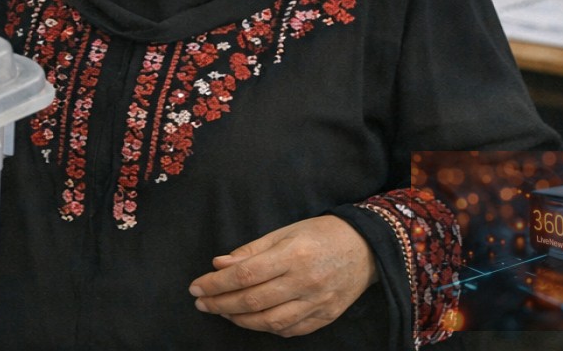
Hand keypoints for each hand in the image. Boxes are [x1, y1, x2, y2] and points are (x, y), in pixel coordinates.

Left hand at [189, 215, 376, 337]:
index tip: (196, 287)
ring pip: (270, 322)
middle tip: (201, 303)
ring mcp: (318, 302)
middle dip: (221, 304)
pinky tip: (251, 320)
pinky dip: (267, 328)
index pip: (245, 275)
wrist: (367, 247)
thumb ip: (251, 250)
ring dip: (240, 320)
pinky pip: (291, 330)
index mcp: (292, 255)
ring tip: (223, 312)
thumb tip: (219, 265)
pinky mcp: (327, 316)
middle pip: (254, 301)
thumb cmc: (320, 234)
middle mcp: (306, 281)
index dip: (216, 284)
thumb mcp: (284, 232)